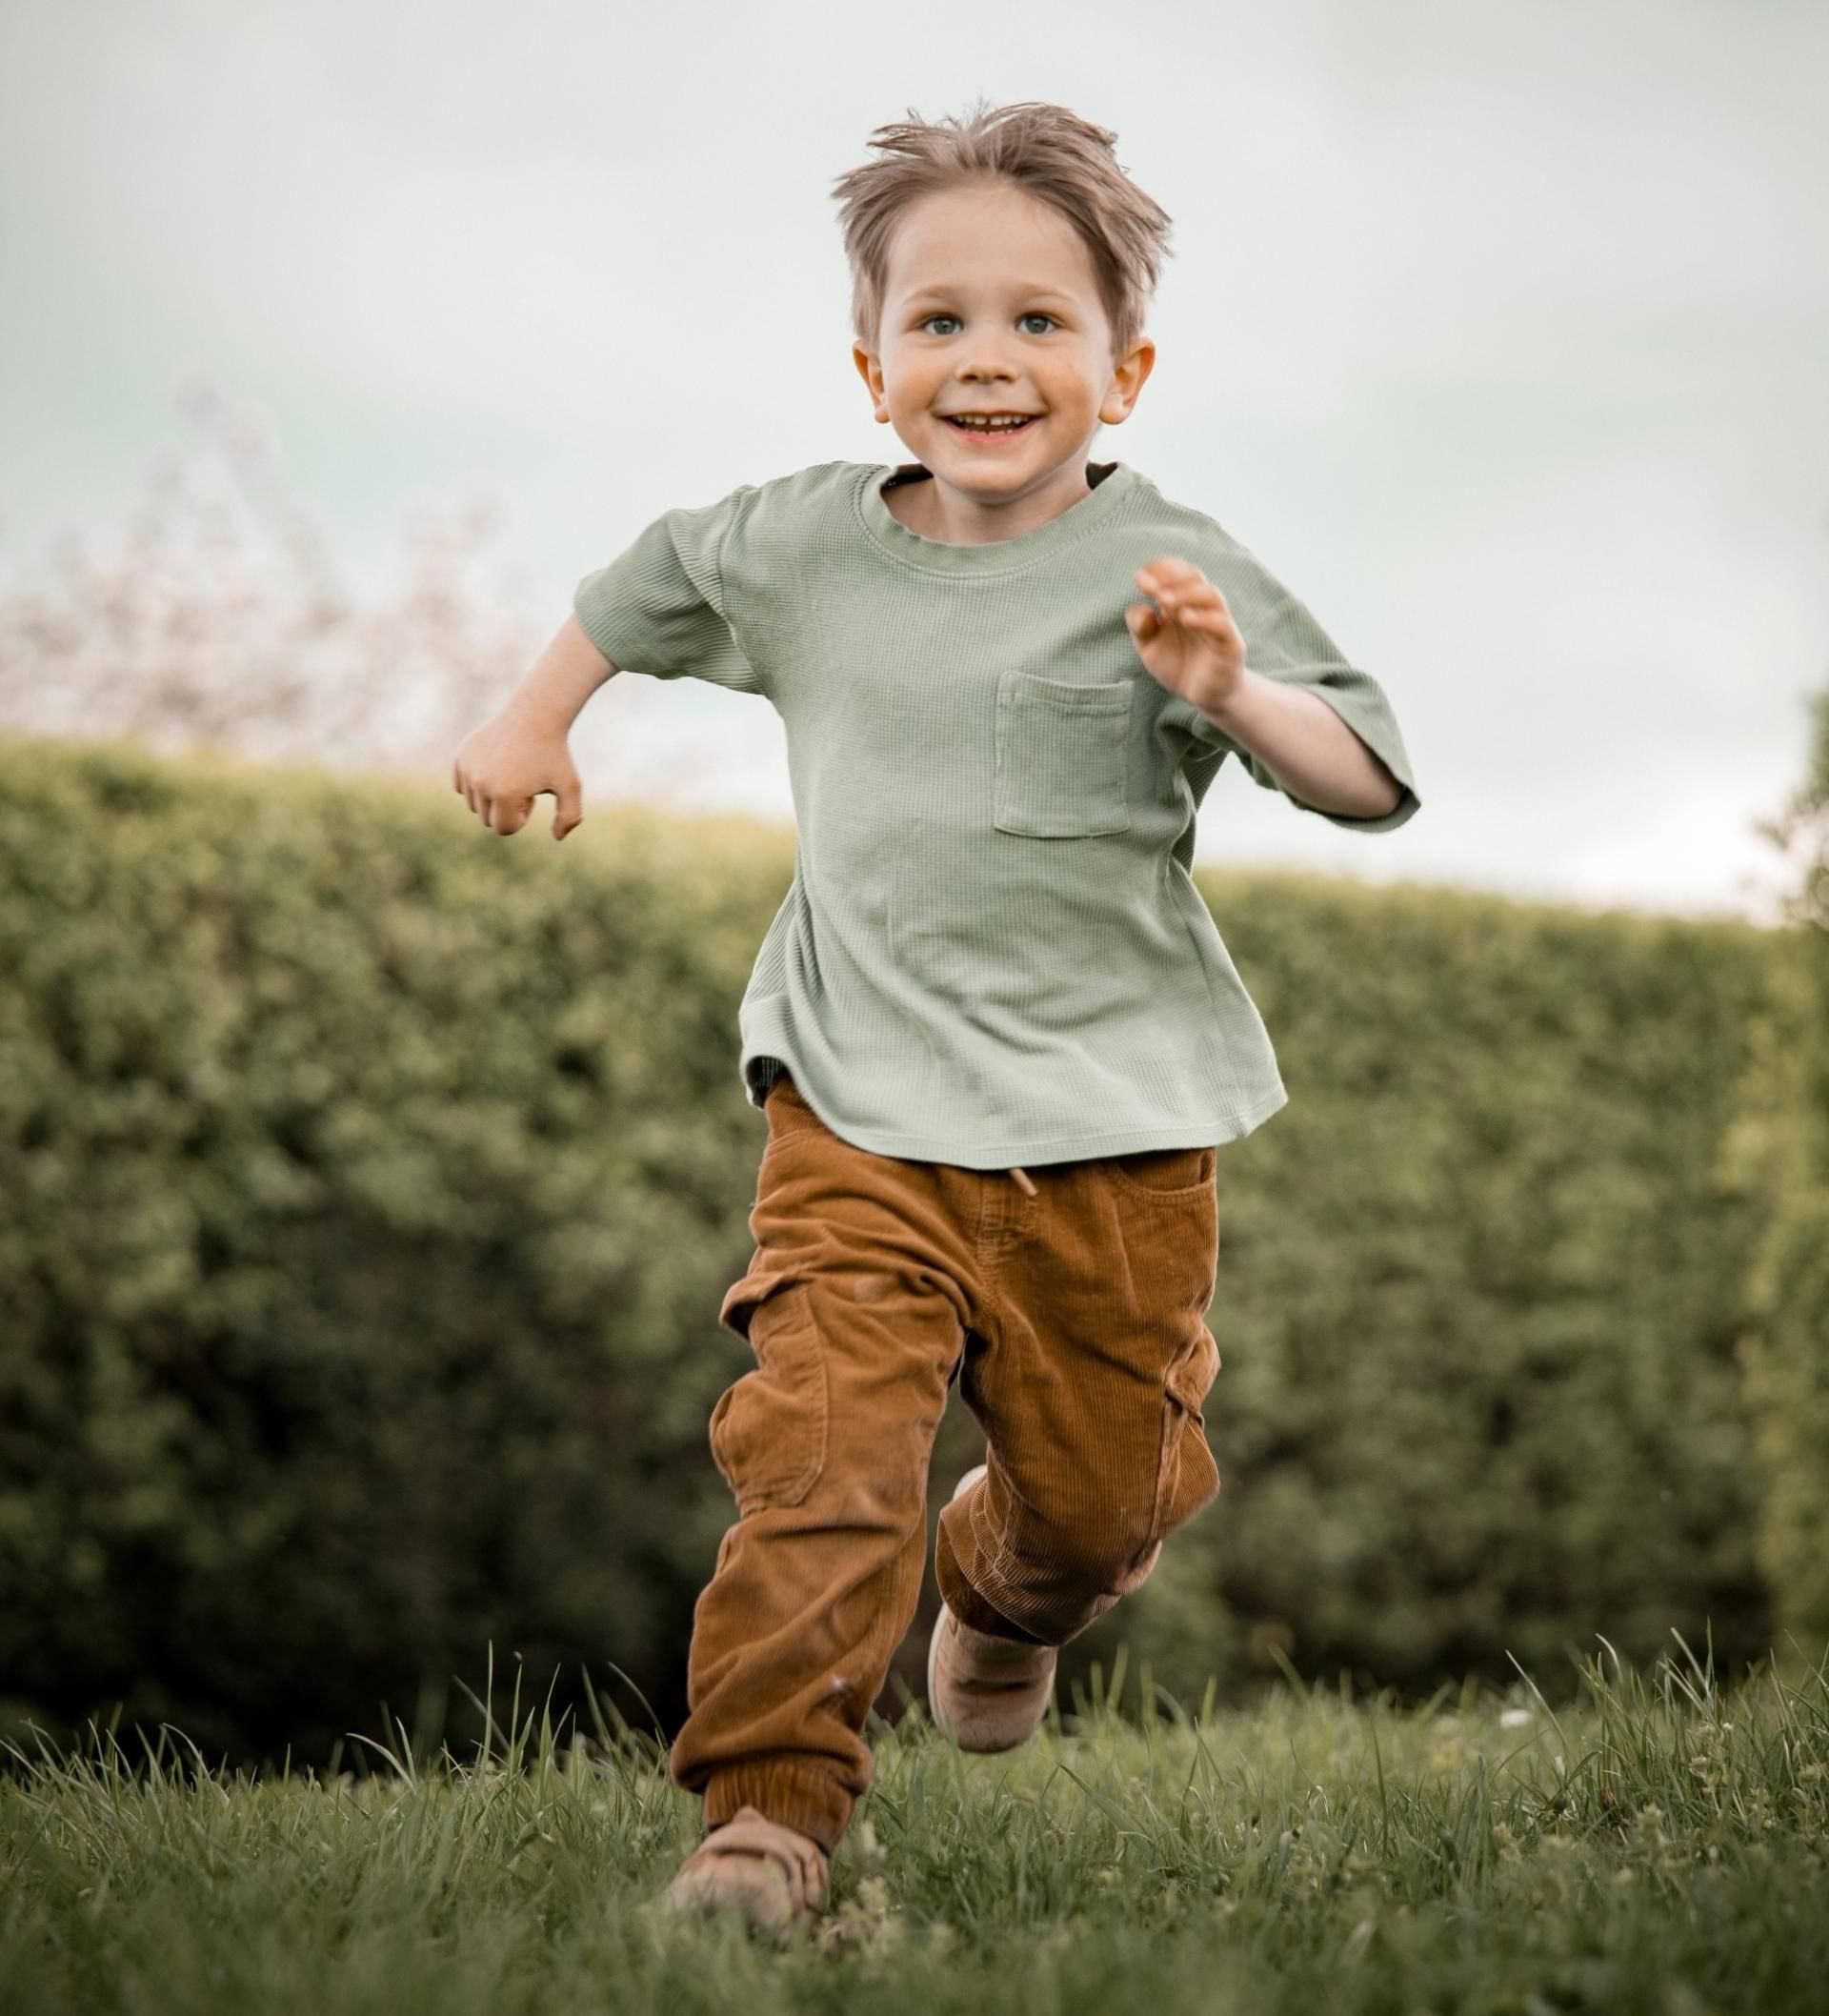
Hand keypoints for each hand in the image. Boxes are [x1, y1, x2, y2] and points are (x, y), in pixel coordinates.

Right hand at [452, 709, 583, 838]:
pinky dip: (476, 785)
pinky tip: (495, 768)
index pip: (503, 829)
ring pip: (474, 805)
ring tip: (511, 775)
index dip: (521, 817)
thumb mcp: (570, 786)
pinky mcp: (460, 758)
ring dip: (492, 797)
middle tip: (523, 783)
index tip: (532, 796)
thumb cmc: (555, 754)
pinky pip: (462, 787)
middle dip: (507, 808)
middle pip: (487, 819)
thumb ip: (570, 817)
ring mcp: (467, 769)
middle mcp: (481, 783)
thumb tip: (558, 837)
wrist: (534, 715)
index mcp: (505, 794)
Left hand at [1126, 557, 1246, 715]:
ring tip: (1164, 602)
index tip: (1139, 579)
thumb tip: (1142, 608)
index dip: (1160, 570)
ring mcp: (1218, 623)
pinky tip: (1184, 619)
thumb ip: (1140, 628)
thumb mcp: (1149, 648)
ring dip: (1186, 593)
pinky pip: (1222, 623)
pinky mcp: (1230, 643)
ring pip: (1211, 595)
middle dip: (1171, 578)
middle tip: (1150, 589)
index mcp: (1181, 603)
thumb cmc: (1178, 666)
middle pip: (1194, 577)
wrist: (1203, 696)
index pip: (1176, 573)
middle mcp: (1201, 608)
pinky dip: (1204, 617)